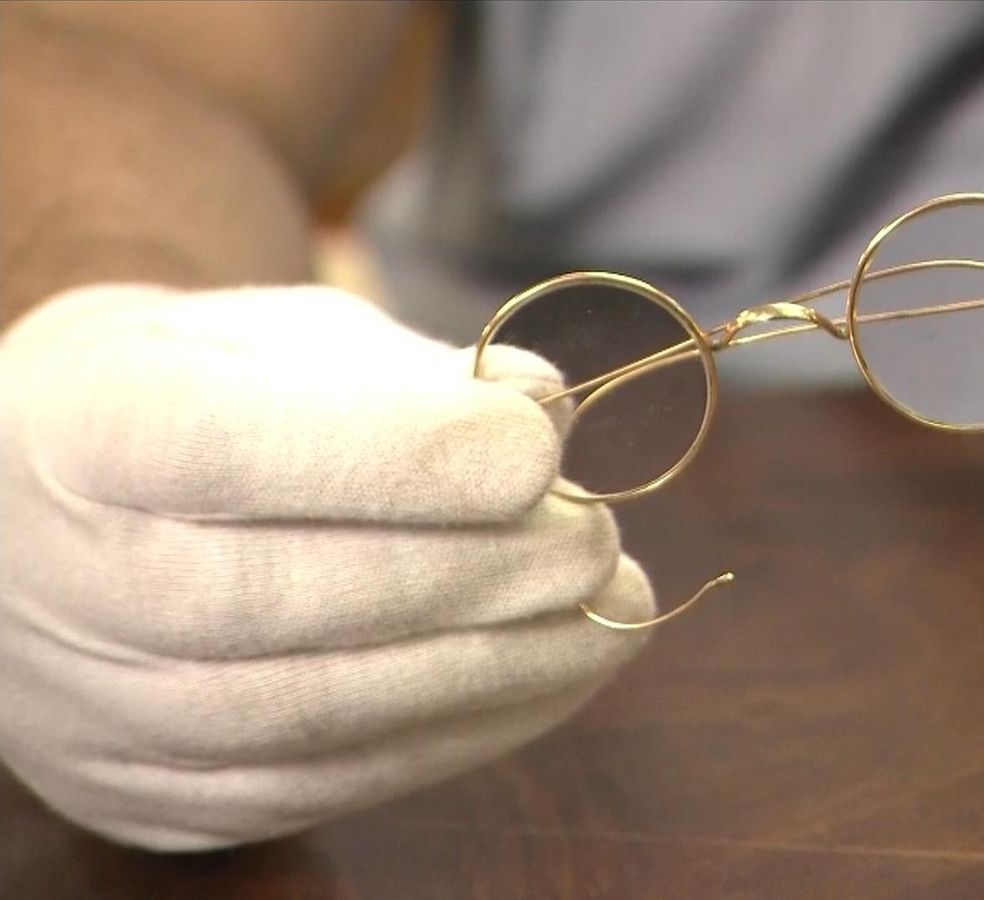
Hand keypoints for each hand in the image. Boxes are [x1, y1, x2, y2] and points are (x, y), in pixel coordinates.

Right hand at [0, 283, 654, 850]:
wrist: (54, 523)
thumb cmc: (200, 403)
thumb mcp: (281, 340)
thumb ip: (406, 370)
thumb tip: (545, 406)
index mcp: (85, 432)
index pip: (232, 451)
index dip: (406, 456)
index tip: (539, 447)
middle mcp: (70, 587)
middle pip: (281, 600)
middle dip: (476, 573)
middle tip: (596, 542)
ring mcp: (107, 712)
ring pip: (318, 714)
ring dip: (497, 668)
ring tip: (609, 611)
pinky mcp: (165, 795)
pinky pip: (330, 783)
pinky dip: (465, 728)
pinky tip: (553, 673)